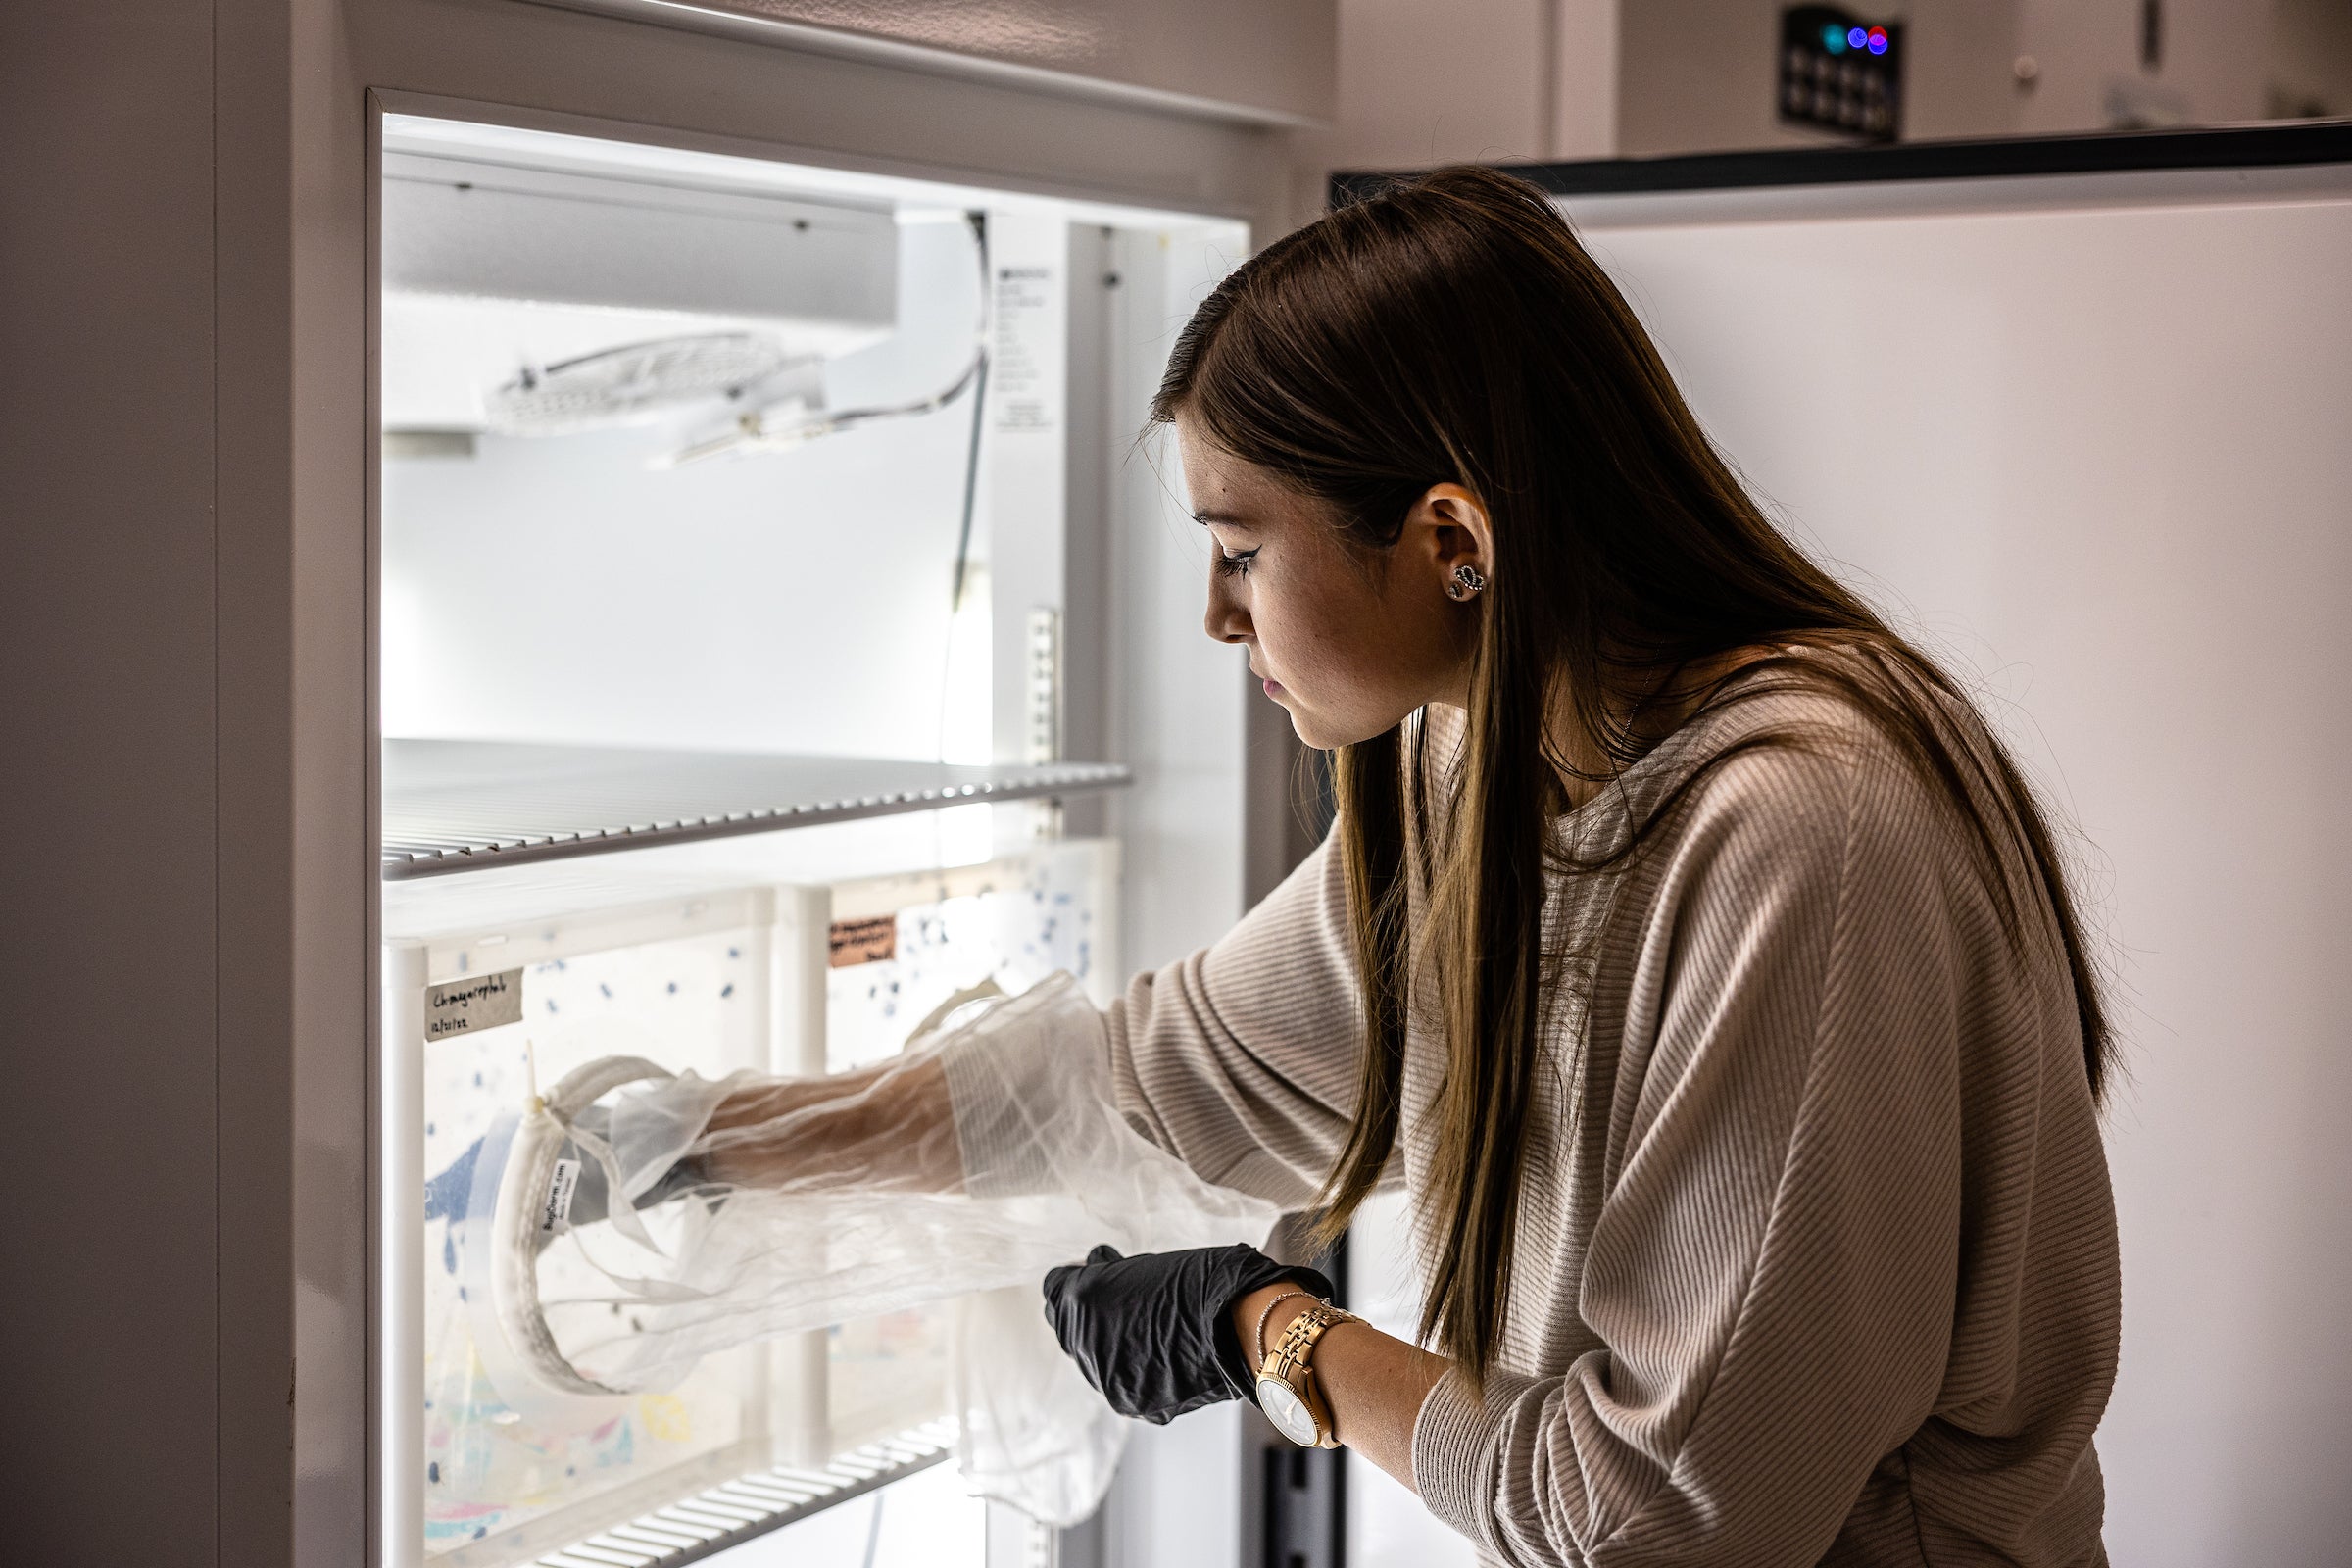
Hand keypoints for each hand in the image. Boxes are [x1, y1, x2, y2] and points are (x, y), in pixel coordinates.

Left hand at [1041, 1243, 1334, 1424]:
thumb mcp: (1145, 1265)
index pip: (1054, 1287)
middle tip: (1122, 1296)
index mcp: (1084, 1297)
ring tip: (1149, 1323)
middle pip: (1067, 1325)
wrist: (1248, 1325)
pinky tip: (1163, 1348)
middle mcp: (1086, 1343)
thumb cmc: (1205, 1279)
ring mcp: (1108, 1379)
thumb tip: (1094, 1269)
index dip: (1077, 1276)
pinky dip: (1136, 1367)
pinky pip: (1122, 1381)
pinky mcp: (1134, 1404)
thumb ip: (1110, 1274)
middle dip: (1088, 1310)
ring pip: (1093, 1358)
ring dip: (1111, 1341)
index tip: (1099, 1270)